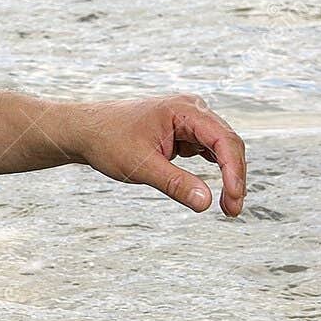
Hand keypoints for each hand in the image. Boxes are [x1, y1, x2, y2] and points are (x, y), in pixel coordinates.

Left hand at [70, 94, 245, 215]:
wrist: (86, 131)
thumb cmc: (108, 142)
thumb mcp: (141, 167)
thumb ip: (175, 184)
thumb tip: (206, 204)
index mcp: (183, 110)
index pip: (223, 139)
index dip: (234, 171)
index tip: (234, 199)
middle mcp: (191, 109)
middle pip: (228, 143)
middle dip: (234, 177)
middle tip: (232, 211)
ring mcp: (189, 119)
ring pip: (221, 147)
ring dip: (228, 174)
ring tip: (228, 206)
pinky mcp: (184, 131)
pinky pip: (209, 150)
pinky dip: (216, 169)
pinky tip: (219, 191)